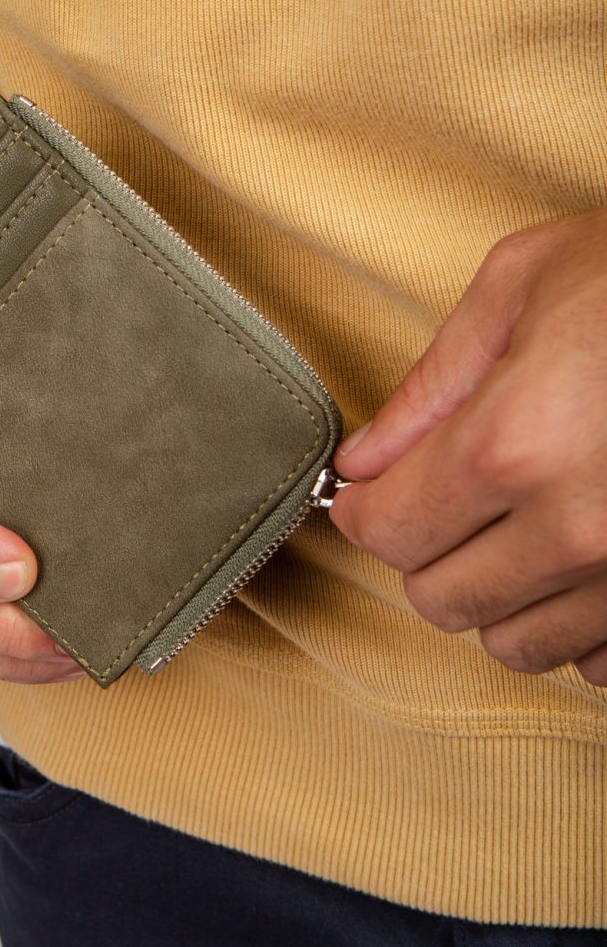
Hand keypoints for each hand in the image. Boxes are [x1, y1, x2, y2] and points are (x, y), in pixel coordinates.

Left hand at [328, 207, 606, 686]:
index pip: (387, 531)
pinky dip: (577, 619)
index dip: (367, 507)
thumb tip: (363, 459)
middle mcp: (576, 528)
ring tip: (525, 522)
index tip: (374, 488)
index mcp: (513, 443)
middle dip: (428, 549)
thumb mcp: (524, 284)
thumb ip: (430, 384)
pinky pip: (598, 662)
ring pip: (516, 643)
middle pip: (441, 599)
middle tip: (452, 496)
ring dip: (502, 592)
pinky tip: (587, 556)